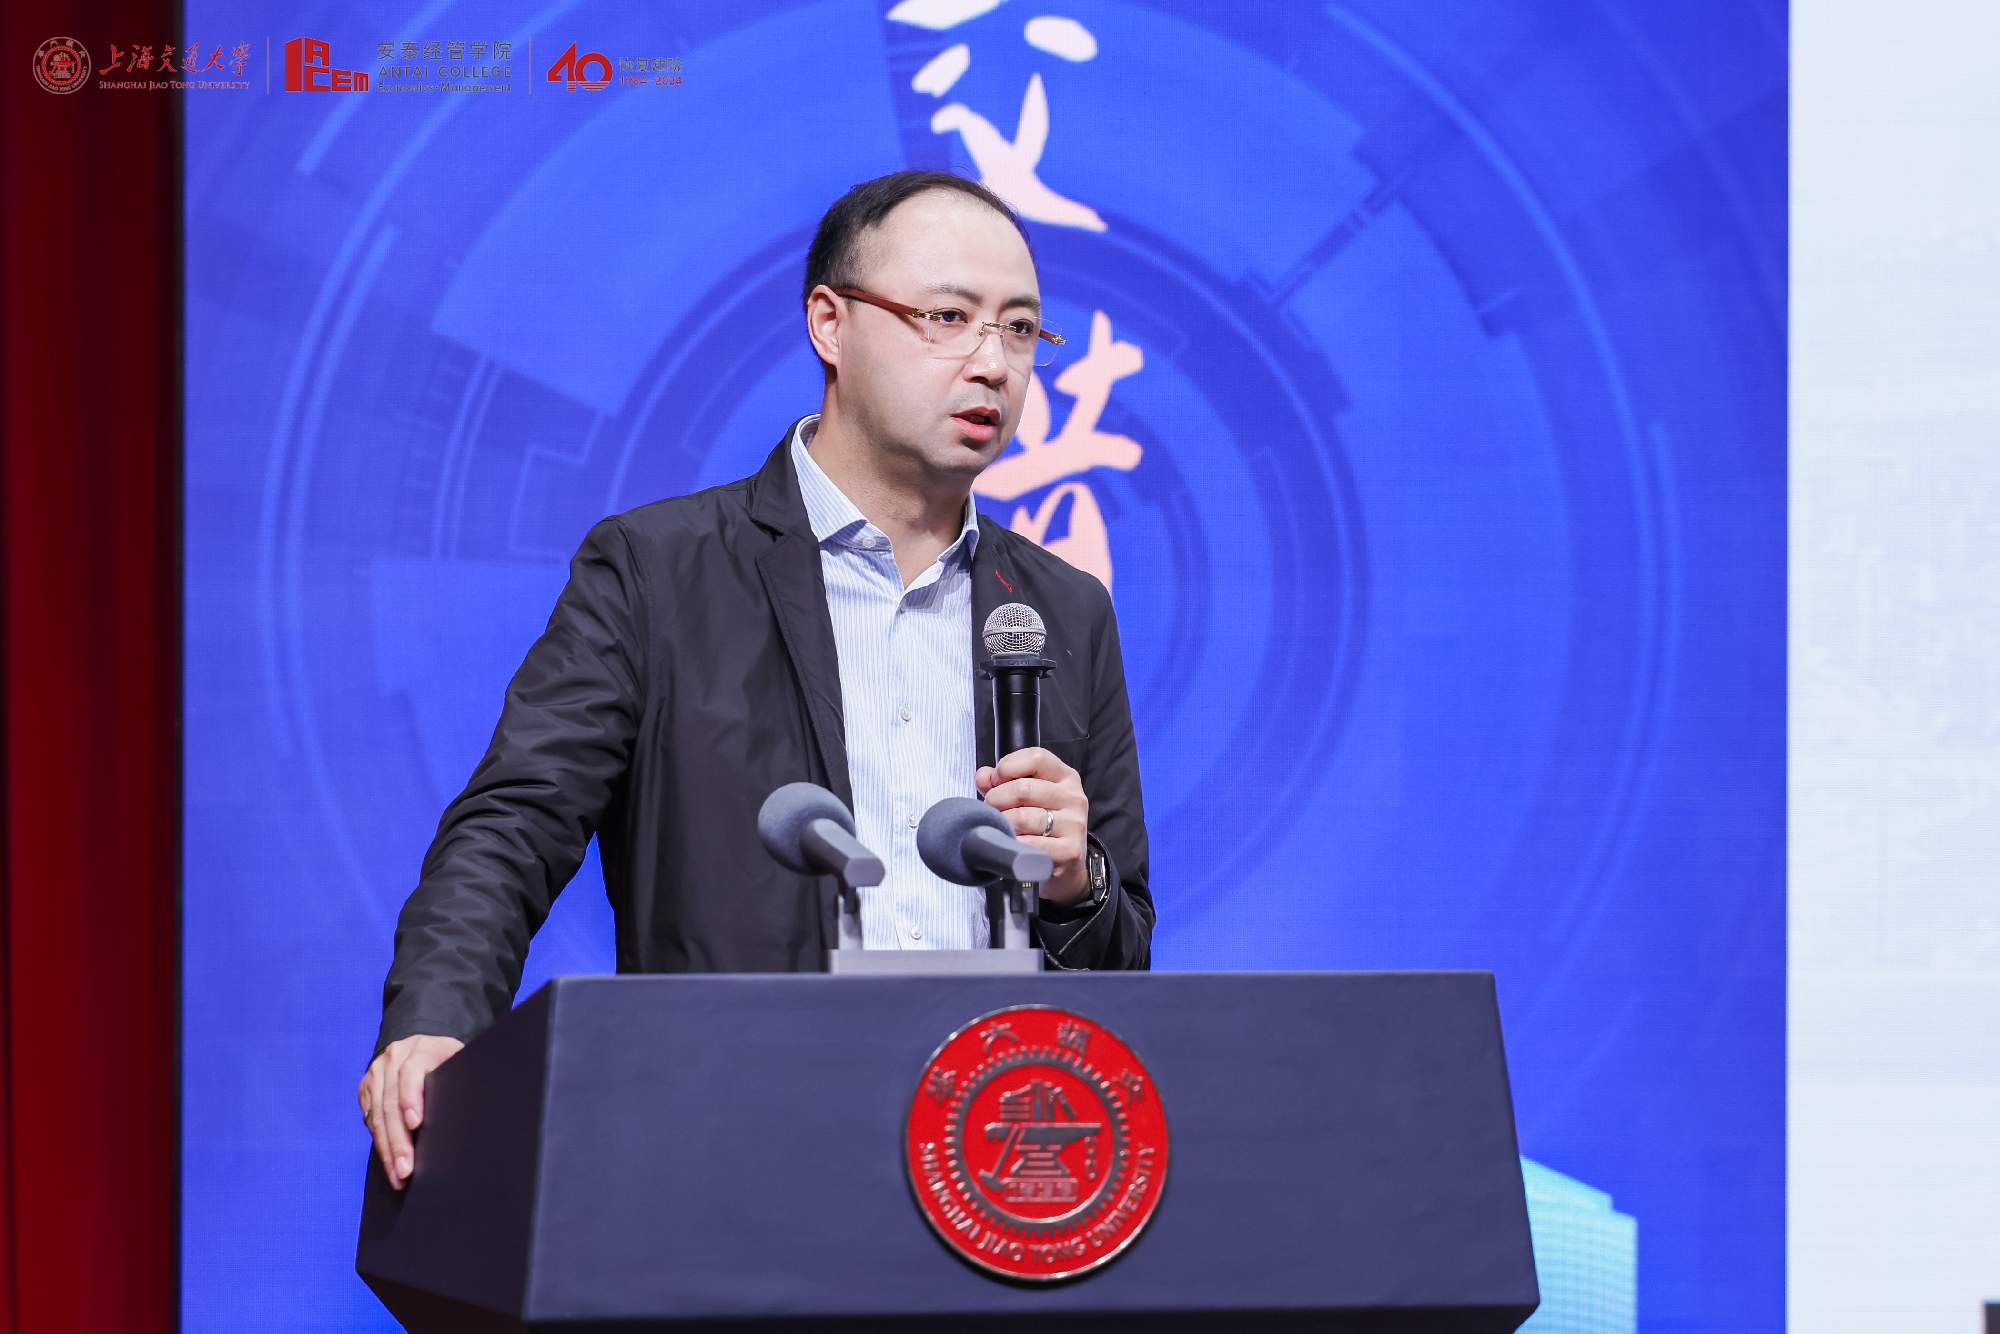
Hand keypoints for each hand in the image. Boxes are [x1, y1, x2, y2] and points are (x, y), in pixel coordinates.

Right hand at [358, 1034, 463, 1190]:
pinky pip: (370, 1120)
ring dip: (387, 1149)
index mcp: (420, 1049)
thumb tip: (475, 1113)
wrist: (420, 1044)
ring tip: (398, 1175)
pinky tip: (389, 1163)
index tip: (416, 1123)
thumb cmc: (447, 1059)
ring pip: (378, 1115)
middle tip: (406, 1169)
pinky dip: (380, 1143)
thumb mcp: (458, 1060)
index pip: (411, 1072)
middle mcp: (393, 1059)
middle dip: (398, 1139)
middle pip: (391, 1102)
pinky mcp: (366, 1089)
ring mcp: (376, 1074)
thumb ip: (461, 1079)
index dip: (411, 1097)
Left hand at [976, 746, 1090, 904]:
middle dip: (997, 800)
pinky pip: (1029, 845)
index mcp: (1065, 777)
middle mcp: (1073, 797)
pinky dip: (1014, 845)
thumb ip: (1001, 781)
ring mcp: (1074, 825)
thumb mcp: (1026, 797)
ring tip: (1002, 829)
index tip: (995, 781)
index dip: (1008, 767)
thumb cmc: (1041, 826)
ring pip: (1023, 818)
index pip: (1036, 758)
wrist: (1064, 865)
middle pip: (1024, 789)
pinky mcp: (1069, 851)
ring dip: (1003, 825)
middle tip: (993, 811)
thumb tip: (983, 776)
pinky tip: (1013, 845)